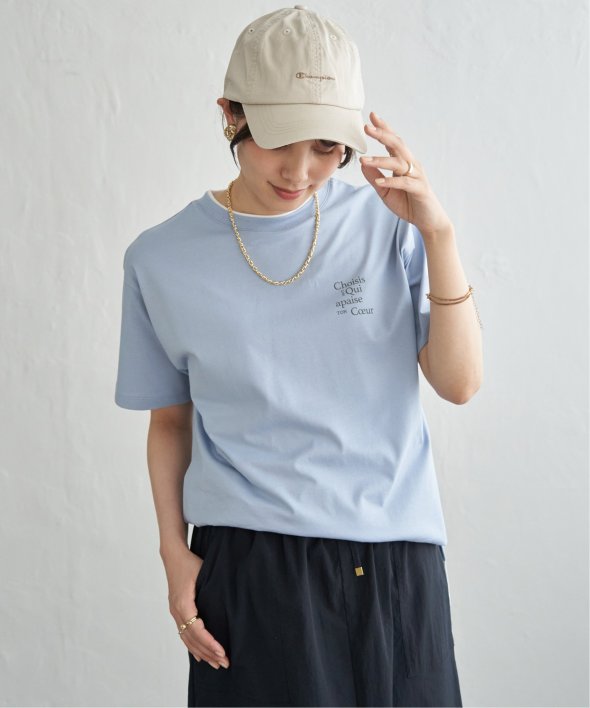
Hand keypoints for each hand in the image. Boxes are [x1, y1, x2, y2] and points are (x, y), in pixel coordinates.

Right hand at [162, 545, 229, 669]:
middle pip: (192, 639)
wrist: (173, 555)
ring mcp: (175, 612)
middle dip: (208, 653)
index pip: (197, 631)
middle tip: (225, 663)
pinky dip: (192, 646)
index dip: (209, 643)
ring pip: (187, 639)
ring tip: (215, 664)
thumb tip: (233, 601)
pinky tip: (199, 656)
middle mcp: (177, 611)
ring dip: (201, 652)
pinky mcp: (176, 611)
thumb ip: (214, 589)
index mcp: (183, 604)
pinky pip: (183, 634)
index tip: (222, 652)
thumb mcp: (204, 573)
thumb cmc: (191, 563)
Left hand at [359, 111, 452, 236]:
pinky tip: (380, 182)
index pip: (393, 142)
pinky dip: (392, 182)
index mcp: (403, 163)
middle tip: (367, 127)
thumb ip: (374, 177)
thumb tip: (362, 164)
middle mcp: (411, 165)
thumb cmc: (407, 203)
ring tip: (365, 160)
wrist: (428, 220)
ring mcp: (417, 176)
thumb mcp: (385, 191)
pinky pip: (405, 183)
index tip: (372, 117)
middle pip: (397, 145)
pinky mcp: (420, 190)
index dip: (384, 128)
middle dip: (382, 135)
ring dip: (381, 160)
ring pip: (399, 163)